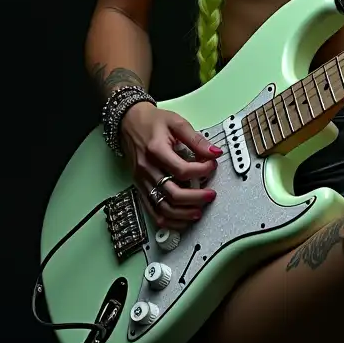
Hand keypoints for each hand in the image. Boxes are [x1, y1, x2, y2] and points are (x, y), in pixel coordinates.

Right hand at [119, 103, 221, 230]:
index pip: (182, 170)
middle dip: (196, 198)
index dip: (202, 171)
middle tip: (210, 195)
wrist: (129, 121)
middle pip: (173, 193)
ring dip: (182, 214)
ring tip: (198, 212)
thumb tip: (215, 152)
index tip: (211, 166)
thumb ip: (196, 139)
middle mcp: (147, 168)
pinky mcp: (140, 187)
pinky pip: (151, 210)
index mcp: (156, 150)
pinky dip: (167, 220)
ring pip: (162, 207)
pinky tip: (180, 220)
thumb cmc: (152, 122)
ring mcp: (142, 180)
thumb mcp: (177, 123)